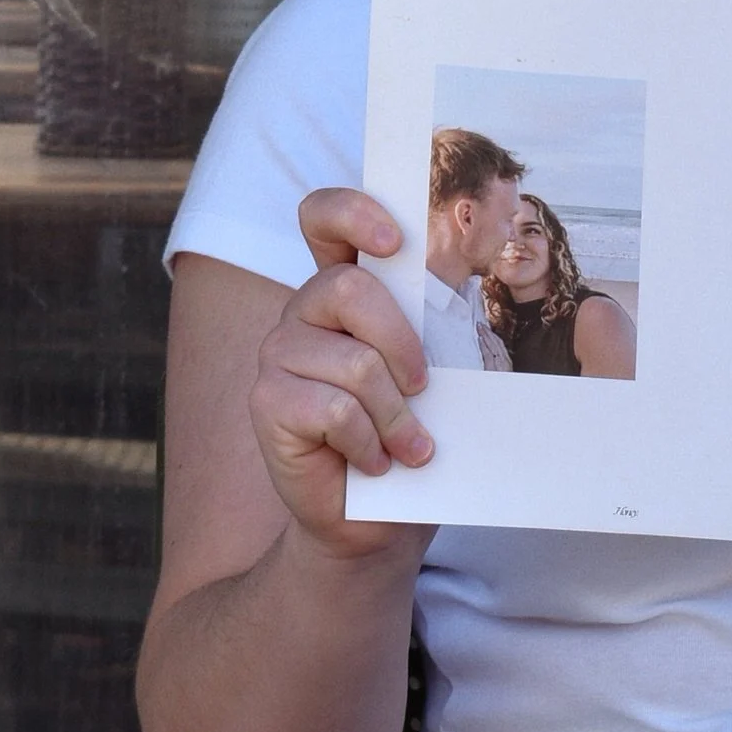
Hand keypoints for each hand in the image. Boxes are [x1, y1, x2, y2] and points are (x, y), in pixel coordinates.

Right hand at [246, 188, 436, 553]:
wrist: (377, 519)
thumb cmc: (410, 435)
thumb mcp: (432, 369)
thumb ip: (432, 320)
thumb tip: (464, 271)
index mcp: (345, 289)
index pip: (324, 217)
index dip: (353, 212)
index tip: (395, 242)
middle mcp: (304, 311)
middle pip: (351, 290)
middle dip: (403, 344)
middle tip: (424, 388)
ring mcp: (279, 354)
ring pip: (354, 363)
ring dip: (396, 415)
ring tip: (407, 446)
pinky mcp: (267, 402)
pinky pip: (334, 410)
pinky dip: (370, 443)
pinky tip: (375, 462)